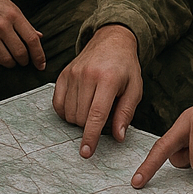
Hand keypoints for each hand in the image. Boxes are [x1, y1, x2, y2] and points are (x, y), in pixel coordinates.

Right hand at [0, 0, 44, 68]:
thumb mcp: (7, 4)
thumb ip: (22, 22)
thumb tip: (38, 36)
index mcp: (13, 14)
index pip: (32, 40)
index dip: (39, 56)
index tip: (41, 65)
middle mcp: (2, 25)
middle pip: (21, 53)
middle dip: (25, 61)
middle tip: (24, 61)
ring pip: (6, 60)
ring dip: (11, 63)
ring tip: (10, 59)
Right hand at [52, 24, 141, 158]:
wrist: (111, 41)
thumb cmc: (126, 68)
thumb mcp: (134, 89)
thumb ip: (125, 113)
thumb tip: (118, 137)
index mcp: (108, 79)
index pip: (96, 114)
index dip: (90, 136)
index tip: (86, 152)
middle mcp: (87, 75)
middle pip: (80, 116)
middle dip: (89, 126)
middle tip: (102, 115)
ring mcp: (73, 74)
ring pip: (68, 113)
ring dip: (78, 119)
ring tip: (92, 107)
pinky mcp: (63, 74)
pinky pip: (58, 104)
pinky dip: (66, 112)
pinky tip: (78, 106)